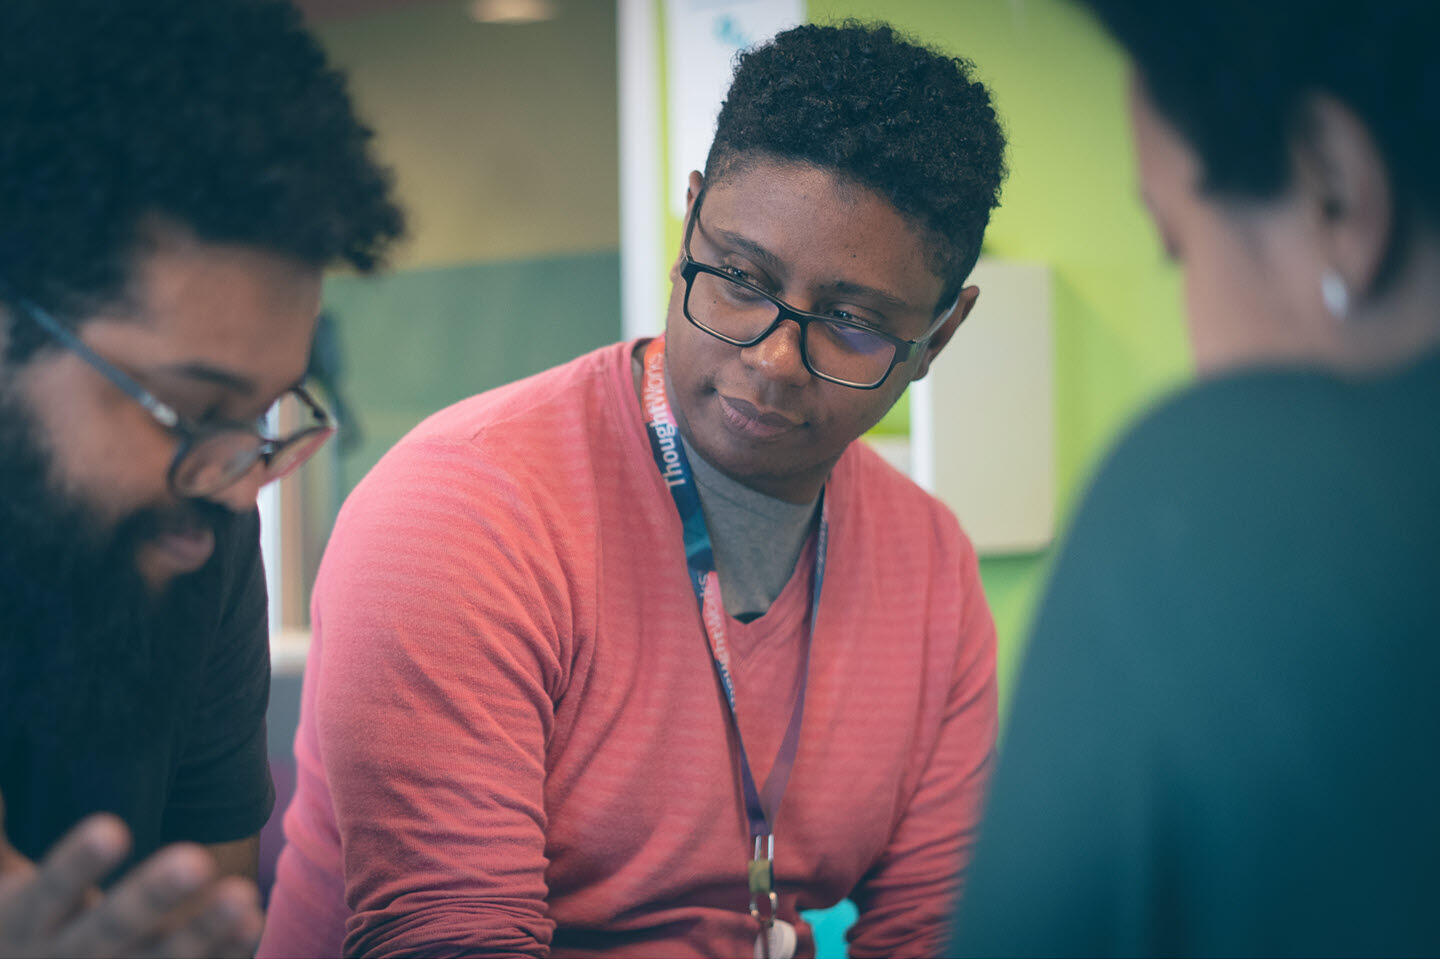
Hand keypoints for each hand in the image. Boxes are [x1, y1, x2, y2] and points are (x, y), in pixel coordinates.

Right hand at [0, 794, 262, 957]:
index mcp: (23, 922)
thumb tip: (0, 765)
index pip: (48, 893)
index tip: (112, 828)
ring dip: (202, 930)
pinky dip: (221, 951)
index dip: (76, 865)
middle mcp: (65, 956)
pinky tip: (253, 918)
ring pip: (159, 959)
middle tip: (195, 860)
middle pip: (110, 929)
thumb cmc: (13, 920)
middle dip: (151, 898)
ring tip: (243, 894)